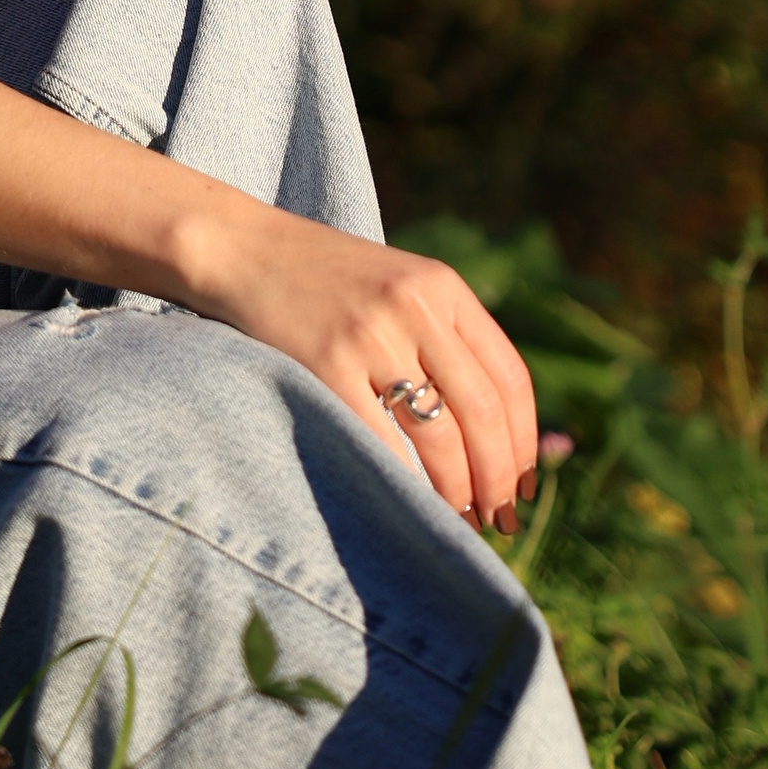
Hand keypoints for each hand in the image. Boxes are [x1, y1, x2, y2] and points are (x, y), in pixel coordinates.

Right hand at [209, 211, 538, 529]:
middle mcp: (415, 306)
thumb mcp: (397, 287)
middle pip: (482, 412)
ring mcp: (370, 334)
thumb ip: (442, 337)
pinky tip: (407, 502)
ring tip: (458, 518)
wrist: (241, 249)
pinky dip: (402, 483)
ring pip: (440, 435)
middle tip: (500, 518)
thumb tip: (492, 432)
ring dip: (457, 490)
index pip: (509, 377)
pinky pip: (380, 441)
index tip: (526, 484)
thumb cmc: (322, 280)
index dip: (526, 442)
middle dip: (499, 478)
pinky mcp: (325, 362)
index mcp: (443, 287)